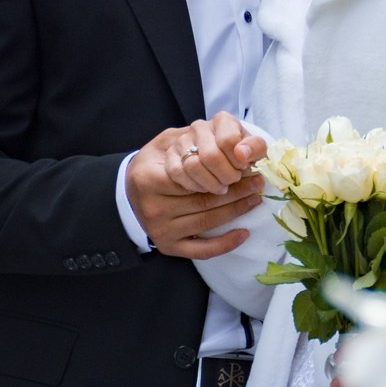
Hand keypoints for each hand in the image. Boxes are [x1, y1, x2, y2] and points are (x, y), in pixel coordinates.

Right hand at [127, 114, 266, 258]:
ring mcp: (161, 230)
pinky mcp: (168, 246)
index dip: (224, 170)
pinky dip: (225, 243)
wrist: (127, 194)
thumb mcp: (164, 143)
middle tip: (258, 182)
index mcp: (150, 179)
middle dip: (238, 190)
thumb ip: (189, 137)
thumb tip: (226, 139)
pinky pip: (200, 249)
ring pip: (207, 221)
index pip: (193, 175)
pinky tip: (244, 233)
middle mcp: (154, 208)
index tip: (246, 166)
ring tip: (255, 198)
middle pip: (205, 200)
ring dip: (237, 210)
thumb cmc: (153, 164)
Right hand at [149, 112, 264, 193]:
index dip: (238, 160)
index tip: (243, 167)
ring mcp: (181, 141)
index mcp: (222, 120)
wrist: (216, 156)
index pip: (228, 140)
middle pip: (210, 156)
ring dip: (211, 183)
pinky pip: (177, 174)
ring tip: (221, 188)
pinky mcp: (170, 157)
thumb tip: (242, 154)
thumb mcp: (254, 149)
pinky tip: (205, 188)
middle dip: (226, 175)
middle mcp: (199, 126)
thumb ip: (255, 148)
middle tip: (232, 181)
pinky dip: (194, 186)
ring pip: (192, 166)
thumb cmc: (239, 154)